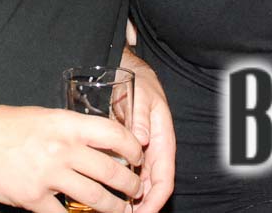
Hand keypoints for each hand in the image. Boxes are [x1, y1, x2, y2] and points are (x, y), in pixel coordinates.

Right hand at [0, 103, 142, 212]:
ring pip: (95, 198)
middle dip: (131, 185)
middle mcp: (62, 149)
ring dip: (114, 207)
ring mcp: (48, 175)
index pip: (113, 133)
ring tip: (121, 210)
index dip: (133, 148)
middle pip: (111, 171)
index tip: (139, 157)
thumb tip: (101, 144)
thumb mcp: (46, 117)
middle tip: (137, 191)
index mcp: (67, 125)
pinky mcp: (33, 198)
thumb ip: (72, 130)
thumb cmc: (7, 125)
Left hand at [121, 47, 175, 211]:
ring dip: (131, 201)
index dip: (155, 200)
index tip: (143, 212)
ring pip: (140, 184)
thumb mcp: (143, 97)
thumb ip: (142, 117)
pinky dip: (121, 186)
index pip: (164, 179)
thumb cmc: (141, 85)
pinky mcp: (129, 150)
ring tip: (115, 211)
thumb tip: (141, 139)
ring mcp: (142, 152)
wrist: (131, 74)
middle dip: (142, 207)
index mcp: (162, 141)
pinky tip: (108, 193)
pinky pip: (128, 173)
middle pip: (152, 188)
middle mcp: (154, 151)